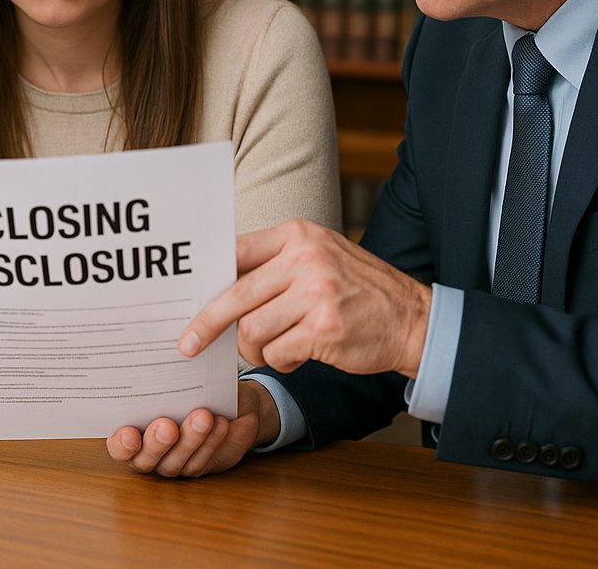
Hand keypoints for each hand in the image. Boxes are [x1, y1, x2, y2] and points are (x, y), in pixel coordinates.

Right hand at [105, 380, 277, 476]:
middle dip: (156, 443)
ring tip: (202, 417)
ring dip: (190, 439)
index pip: (118, 446)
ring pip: (176, 462)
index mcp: (131, 428)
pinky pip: (203, 459)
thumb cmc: (186, 383)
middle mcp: (148, 451)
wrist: (220, 397)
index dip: (121, 444)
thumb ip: (158, 374)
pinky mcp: (198, 464)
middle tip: (167, 426)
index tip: (129, 433)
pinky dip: (212, 441)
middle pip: (145, 459)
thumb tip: (154, 350)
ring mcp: (173, 461)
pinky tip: (220, 422)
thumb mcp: (171, 376)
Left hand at [179, 220, 430, 378]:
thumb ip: (274, 264)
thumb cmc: (355, 290)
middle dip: (207, 324)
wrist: (412, 318)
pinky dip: (280, 361)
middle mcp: (305, 259)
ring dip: (255, 348)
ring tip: (273, 347)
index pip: (236, 253)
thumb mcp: (318, 257)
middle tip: (188, 345)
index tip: (185, 300)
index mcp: (297, 235)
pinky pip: (277, 353)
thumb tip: (217, 286)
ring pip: (253, 329)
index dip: (208, 279)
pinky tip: (296, 356)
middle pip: (235, 295)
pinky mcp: (324, 330)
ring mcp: (316, 294)